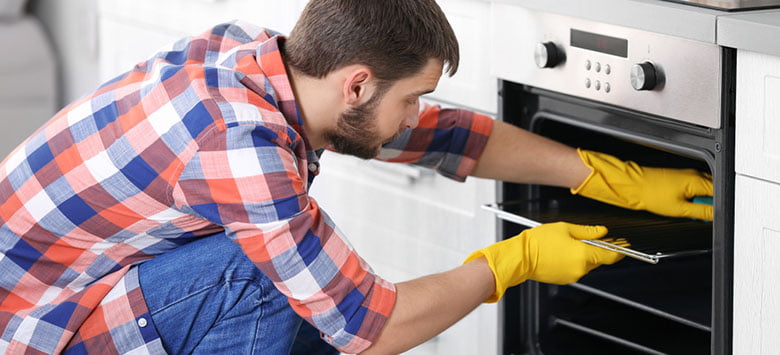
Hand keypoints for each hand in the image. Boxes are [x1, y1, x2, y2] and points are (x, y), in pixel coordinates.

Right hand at [464, 222, 623, 302]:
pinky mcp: (564, 279)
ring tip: (574, 241)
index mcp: (583, 255)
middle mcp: (580, 268)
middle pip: (599, 260)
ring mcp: (572, 275)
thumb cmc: (538, 242)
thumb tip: (602, 232)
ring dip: (586, 254)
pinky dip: (575, 260)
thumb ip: (587, 231)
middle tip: (598, 237)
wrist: (520, 257)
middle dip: (599, 249)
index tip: (625, 245)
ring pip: (587, 264)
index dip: (620, 250)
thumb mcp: (565, 228)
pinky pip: (576, 268)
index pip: (610, 256)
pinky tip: (566, 250)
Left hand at [571, 149, 712, 219]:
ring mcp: (688, 175)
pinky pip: (696, 187)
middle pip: (715, 191)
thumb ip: (702, 212)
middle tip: (700, 214)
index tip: (716, 215)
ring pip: (706, 189)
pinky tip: (685, 203)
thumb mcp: (680, 209)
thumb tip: (717, 216)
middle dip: (712, 203)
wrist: (635, 186)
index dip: (720, 206)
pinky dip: (695, 197)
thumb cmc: (652, 195)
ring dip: (703, 200)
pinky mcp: (681, 178)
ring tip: (689, 208)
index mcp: (697, 180)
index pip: (721, 193)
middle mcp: (695, 175)